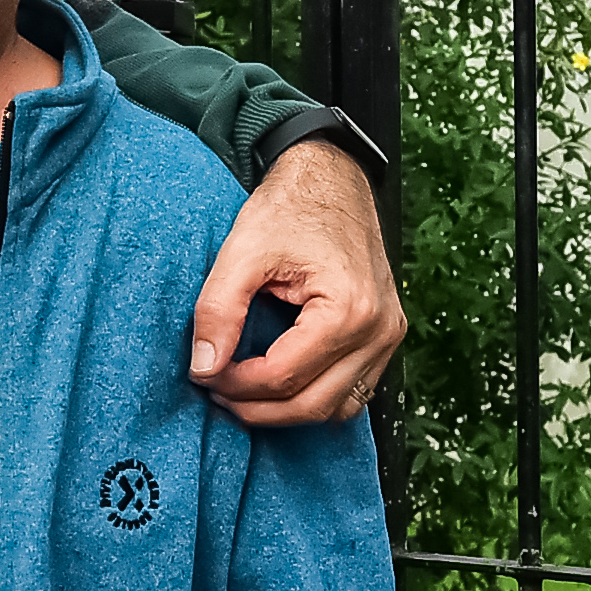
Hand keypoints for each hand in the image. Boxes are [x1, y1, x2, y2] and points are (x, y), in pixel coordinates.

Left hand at [191, 136, 402, 428]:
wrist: (332, 179)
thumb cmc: (291, 208)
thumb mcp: (243, 250)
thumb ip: (218, 308)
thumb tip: (203, 366)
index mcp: (348, 309)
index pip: (283, 376)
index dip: (236, 384)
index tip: (204, 374)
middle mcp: (378, 330)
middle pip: (312, 404)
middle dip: (257, 408)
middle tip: (216, 392)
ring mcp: (388, 336)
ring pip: (336, 408)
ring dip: (287, 411)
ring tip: (243, 393)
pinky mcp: (385, 336)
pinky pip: (353, 391)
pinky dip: (315, 397)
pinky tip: (279, 384)